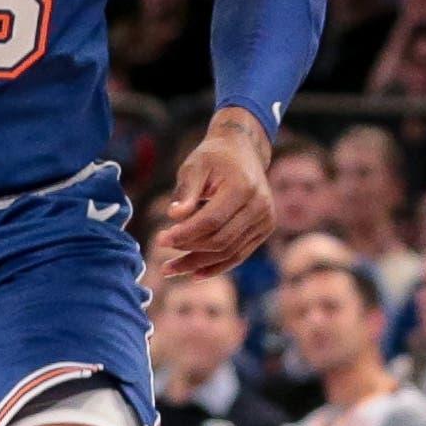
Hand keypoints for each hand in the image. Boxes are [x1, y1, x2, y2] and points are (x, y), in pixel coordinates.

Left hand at [155, 110, 273, 278]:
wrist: (243, 151)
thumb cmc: (213, 158)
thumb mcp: (194, 167)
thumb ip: (185, 192)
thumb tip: (174, 217)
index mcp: (243, 187)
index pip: (211, 220)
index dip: (185, 234)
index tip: (160, 241)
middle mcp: (259, 206)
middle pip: (221, 240)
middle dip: (189, 252)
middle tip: (162, 261)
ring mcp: (265, 219)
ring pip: (229, 252)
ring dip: (198, 264)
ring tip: (170, 269)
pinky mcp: (264, 229)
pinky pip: (239, 254)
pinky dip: (216, 266)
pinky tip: (193, 274)